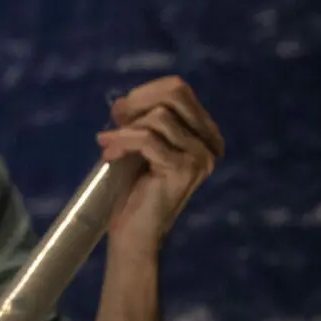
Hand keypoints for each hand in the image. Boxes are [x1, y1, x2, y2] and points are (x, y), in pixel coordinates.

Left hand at [97, 76, 224, 259]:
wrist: (134, 230)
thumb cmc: (134, 185)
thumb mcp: (139, 141)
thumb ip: (139, 116)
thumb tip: (123, 100)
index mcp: (206, 133)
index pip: (178, 89)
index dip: (144, 94)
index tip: (121, 114)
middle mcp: (211, 143)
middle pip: (175, 93)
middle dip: (137, 103)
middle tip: (114, 124)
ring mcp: (202, 157)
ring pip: (158, 117)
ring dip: (125, 129)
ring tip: (109, 147)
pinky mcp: (184, 169)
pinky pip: (147, 139)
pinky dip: (121, 142)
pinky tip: (109, 155)